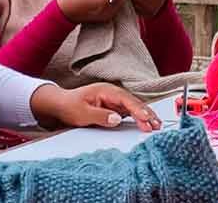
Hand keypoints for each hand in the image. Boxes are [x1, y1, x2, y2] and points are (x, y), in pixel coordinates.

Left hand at [29, 82, 162, 131]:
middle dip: (146, 113)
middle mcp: (113, 93)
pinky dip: (138, 118)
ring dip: (145, 116)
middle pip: (133, 102)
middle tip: (156, 125)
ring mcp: (114, 100)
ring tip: (156, 126)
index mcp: (106, 91)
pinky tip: (146, 124)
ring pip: (134, 107)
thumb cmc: (70, 106)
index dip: (137, 109)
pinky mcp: (114, 107)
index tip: (146, 119)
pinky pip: (129, 112)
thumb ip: (100, 116)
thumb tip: (117, 119)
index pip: (125, 100)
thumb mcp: (82, 113)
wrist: (61, 104)